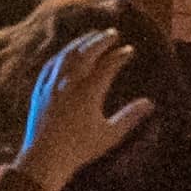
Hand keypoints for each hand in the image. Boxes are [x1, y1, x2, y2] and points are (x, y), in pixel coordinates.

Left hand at [15, 27, 152, 189]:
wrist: (45, 157)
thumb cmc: (80, 148)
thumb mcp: (110, 135)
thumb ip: (130, 117)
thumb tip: (150, 103)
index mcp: (89, 91)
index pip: (108, 65)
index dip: (120, 55)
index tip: (129, 49)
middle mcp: (70, 82)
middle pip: (87, 52)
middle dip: (101, 40)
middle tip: (112, 32)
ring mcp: (52, 83)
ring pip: (67, 55)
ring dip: (81, 42)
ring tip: (91, 36)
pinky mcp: (40, 89)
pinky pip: (51, 64)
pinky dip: (62, 54)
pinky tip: (65, 53)